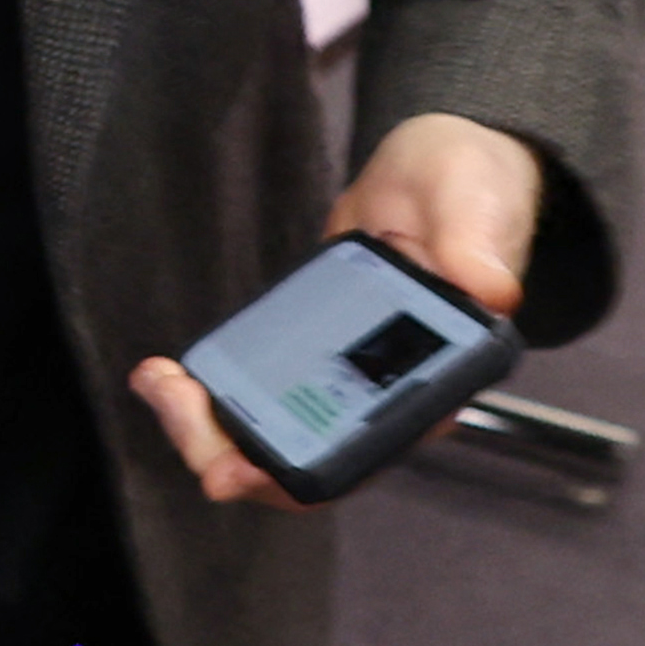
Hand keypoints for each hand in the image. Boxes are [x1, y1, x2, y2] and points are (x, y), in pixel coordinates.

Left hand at [126, 113, 542, 509]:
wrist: (435, 170)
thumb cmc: (470, 192)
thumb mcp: (474, 206)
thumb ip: (476, 246)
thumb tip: (488, 288)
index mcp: (439, 378)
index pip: (368, 454)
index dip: (300, 475)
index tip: (234, 471)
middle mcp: (389, 391)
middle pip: (304, 458)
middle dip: (228, 451)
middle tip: (171, 400)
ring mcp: (345, 374)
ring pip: (274, 433)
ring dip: (207, 425)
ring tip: (157, 383)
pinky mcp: (312, 348)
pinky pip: (259, 391)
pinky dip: (210, 390)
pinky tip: (166, 372)